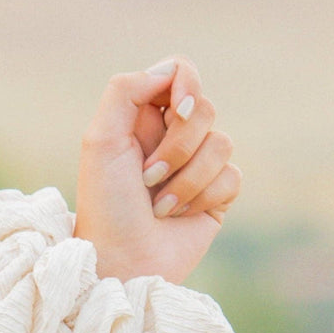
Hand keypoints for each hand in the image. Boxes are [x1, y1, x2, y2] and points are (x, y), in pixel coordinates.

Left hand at [74, 57, 240, 283]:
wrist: (123, 261)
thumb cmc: (106, 205)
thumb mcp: (100, 141)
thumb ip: (126, 91)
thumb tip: (170, 71)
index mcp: (142, 117)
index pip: (180, 72)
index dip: (186, 86)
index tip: (176, 111)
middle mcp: (171, 136)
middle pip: (204, 108)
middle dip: (178, 147)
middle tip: (147, 177)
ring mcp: (197, 166)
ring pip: (222, 143)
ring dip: (187, 179)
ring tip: (159, 206)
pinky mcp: (217, 195)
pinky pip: (232, 176)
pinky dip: (204, 197)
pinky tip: (180, 216)